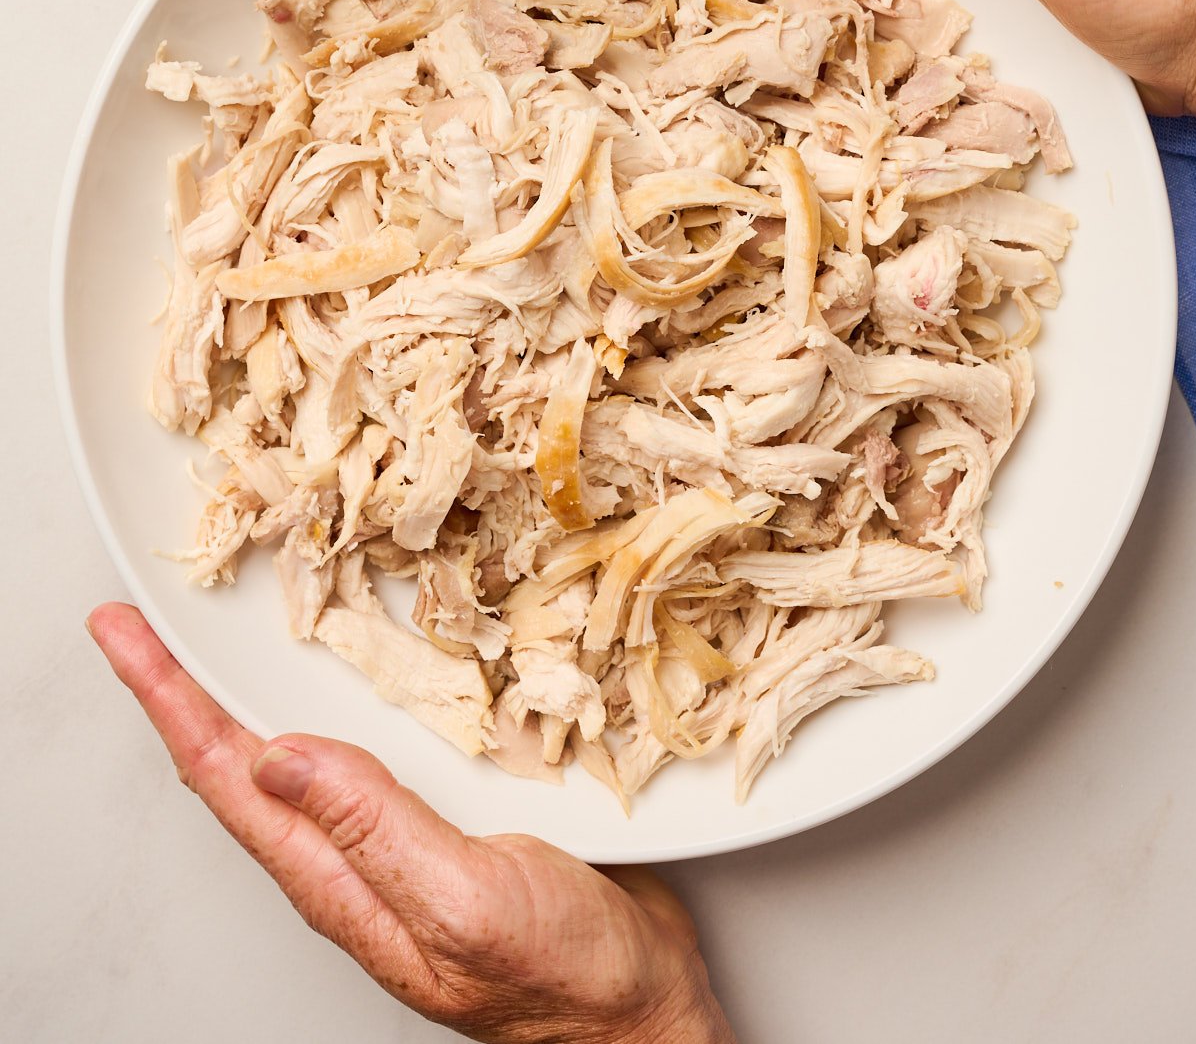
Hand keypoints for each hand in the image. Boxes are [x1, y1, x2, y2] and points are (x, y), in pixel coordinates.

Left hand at [87, 604, 733, 1043]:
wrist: (638, 1006)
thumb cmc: (562, 979)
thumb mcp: (464, 902)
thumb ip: (373, 830)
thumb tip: (279, 754)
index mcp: (339, 879)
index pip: (225, 777)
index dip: (167, 699)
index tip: (124, 636)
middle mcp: (353, 856)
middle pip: (242, 759)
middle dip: (186, 687)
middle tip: (144, 623)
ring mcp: (396, 838)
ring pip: (302, 749)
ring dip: (252, 688)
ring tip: (213, 635)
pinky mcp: (445, 816)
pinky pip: (370, 746)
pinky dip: (341, 695)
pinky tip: (344, 669)